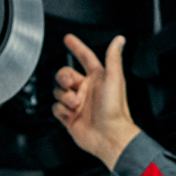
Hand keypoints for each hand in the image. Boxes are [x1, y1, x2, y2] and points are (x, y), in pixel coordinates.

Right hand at [52, 33, 140, 169]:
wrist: (108, 136)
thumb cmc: (114, 110)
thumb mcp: (114, 78)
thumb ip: (113, 57)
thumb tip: (119, 40)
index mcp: (98, 79)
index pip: (85, 58)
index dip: (76, 47)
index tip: (68, 39)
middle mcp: (87, 89)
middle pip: (65, 74)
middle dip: (64, 77)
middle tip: (70, 83)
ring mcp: (77, 103)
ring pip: (59, 91)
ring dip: (65, 97)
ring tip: (76, 104)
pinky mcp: (69, 117)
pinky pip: (56, 107)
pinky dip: (61, 109)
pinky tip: (71, 113)